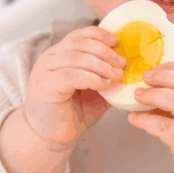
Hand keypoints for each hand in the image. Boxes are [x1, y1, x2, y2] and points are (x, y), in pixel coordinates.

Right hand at [22, 26, 125, 149]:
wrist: (51, 137)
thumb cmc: (72, 114)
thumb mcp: (95, 92)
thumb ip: (107, 78)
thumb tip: (128, 69)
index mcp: (60, 55)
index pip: (79, 35)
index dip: (99, 35)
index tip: (117, 43)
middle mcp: (50, 58)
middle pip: (79, 43)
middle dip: (105, 51)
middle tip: (122, 63)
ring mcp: (45, 71)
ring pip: (74, 57)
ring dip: (100, 64)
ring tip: (116, 75)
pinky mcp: (45, 86)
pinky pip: (69, 75)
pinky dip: (90, 77)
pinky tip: (103, 84)